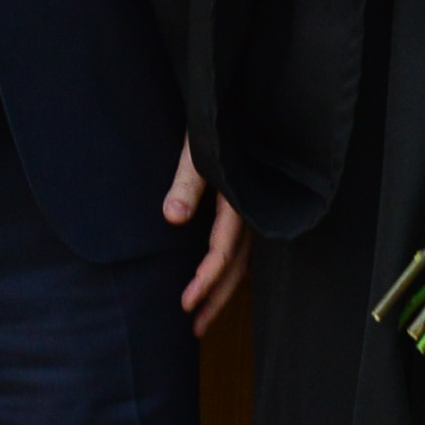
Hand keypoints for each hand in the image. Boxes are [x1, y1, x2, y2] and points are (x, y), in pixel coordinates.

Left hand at [163, 136, 249, 335]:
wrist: (232, 96)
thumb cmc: (216, 119)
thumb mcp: (197, 146)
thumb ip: (188, 182)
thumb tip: (172, 218)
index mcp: (239, 199)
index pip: (223, 251)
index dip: (205, 281)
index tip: (186, 306)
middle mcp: (250, 208)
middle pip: (236, 266)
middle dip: (216, 298)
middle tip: (195, 328)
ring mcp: (251, 206)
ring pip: (242, 259)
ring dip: (224, 288)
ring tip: (205, 315)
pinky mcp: (245, 202)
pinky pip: (243, 245)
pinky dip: (233, 268)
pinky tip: (227, 280)